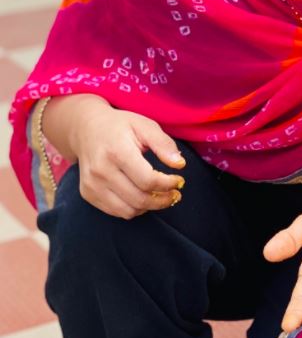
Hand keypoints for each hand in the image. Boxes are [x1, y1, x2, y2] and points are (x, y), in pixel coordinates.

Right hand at [45, 95, 185, 218]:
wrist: (86, 129)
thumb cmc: (120, 126)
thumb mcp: (145, 126)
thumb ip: (164, 144)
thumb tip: (180, 165)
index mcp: (117, 152)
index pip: (147, 180)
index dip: (168, 184)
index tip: (179, 180)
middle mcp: (101, 171)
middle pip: (139, 199)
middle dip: (163, 200)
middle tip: (175, 193)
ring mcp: (92, 185)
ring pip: (128, 211)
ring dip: (149, 207)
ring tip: (161, 196)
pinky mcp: (88, 194)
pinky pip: (116, 211)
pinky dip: (134, 209)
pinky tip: (143, 197)